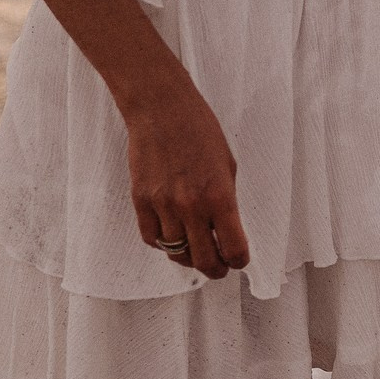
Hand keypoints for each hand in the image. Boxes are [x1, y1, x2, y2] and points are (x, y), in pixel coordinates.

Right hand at [127, 83, 249, 278]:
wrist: (162, 109)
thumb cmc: (200, 131)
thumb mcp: (228, 166)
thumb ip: (226, 201)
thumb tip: (227, 230)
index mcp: (220, 197)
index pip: (233, 249)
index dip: (238, 261)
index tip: (239, 261)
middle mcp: (191, 206)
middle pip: (204, 260)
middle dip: (216, 269)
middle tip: (219, 267)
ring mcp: (163, 205)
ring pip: (176, 253)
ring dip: (189, 257)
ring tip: (196, 251)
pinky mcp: (140, 201)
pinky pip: (152, 238)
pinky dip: (164, 243)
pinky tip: (173, 235)